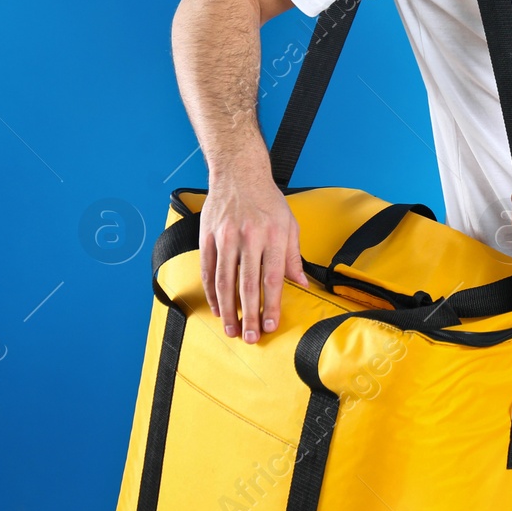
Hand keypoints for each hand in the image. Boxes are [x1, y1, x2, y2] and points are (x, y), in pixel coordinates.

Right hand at [198, 170, 308, 342]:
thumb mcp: (290, 224)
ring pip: (225, 281)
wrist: (239, 173)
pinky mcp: (208, 236)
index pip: (273, 278)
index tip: (270, 326)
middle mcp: (250, 237)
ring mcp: (226, 236)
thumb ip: (294, 257)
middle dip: (249, 315)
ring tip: (231, 329)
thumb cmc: (268, 200)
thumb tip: (303, 284)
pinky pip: (208, 270)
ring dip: (227, 309)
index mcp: (274, 235)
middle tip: (249, 337)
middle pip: (248, 284)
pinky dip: (211, 292)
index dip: (272, 305)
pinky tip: (217, 308)